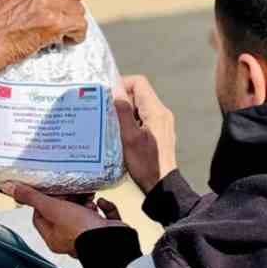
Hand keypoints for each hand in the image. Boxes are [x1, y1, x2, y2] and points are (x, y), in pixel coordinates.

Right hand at [0, 0, 86, 90]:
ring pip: (79, 10)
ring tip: (60, 33)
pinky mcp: (53, 22)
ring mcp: (47, 2)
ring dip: (72, 23)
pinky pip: (80, 26)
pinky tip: (64, 41)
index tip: (60, 4)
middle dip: (71, 6)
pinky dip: (75, 36)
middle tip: (62, 19)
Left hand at [9, 184, 123, 255]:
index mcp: (54, 238)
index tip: (50, 191)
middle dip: (68, 200)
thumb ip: (32, 197)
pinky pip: (104, 215)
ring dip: (86, 202)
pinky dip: (103, 207)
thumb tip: (9, 187)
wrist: (112, 241)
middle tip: (71, 191)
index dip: (43, 202)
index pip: (41, 217)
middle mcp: (70, 239)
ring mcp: (90, 236)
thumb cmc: (81, 229)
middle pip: (64, 214)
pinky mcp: (107, 231)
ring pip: (85, 214)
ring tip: (88, 197)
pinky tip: (101, 202)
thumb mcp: (52, 208)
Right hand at [115, 74, 176, 193]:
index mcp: (156, 110)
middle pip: (138, 94)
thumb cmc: (145, 163)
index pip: (139, 83)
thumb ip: (122, 112)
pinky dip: (130, 121)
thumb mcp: (129, 137)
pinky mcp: (158, 132)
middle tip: (104, 111)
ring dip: (124, 112)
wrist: (162, 185)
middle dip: (120, 99)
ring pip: (139, 107)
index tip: (107, 96)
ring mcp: (161, 122)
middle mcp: (161, 113)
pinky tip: (119, 133)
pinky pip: (142, 118)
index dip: (122, 84)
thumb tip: (115, 90)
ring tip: (109, 123)